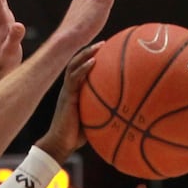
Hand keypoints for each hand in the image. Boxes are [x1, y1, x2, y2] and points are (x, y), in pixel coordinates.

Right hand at [36, 45, 100, 161]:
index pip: (80, 70)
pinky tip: (93, 61)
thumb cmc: (77, 136)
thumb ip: (103, 112)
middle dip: (89, 51)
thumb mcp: (93, 120)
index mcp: (74, 92)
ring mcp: (67, 91)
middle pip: (76, 63)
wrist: (61, 144)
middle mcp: (70, 88)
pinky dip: (84, 68)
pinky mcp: (67, 96)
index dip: (90, 59)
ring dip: (86, 54)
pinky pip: (74, 78)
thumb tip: (126, 113)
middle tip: (103, 43)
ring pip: (74, 66)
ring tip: (99, 46)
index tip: (104, 51)